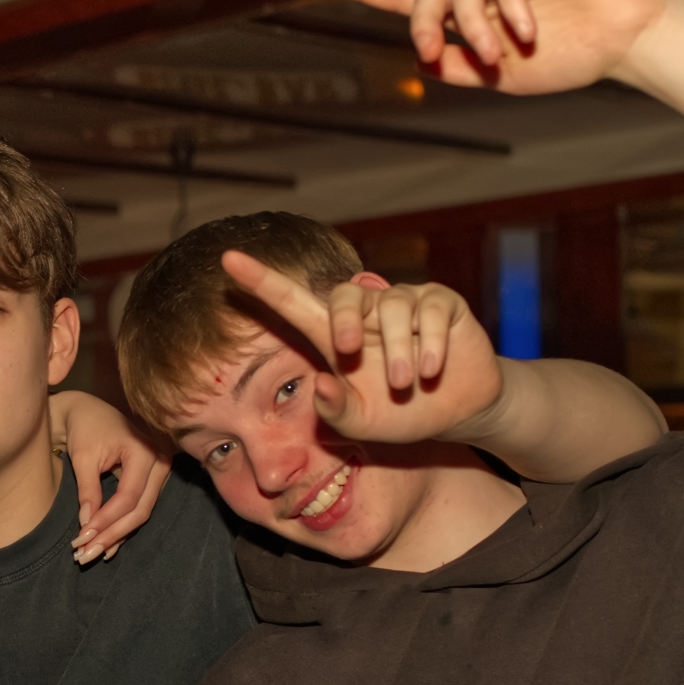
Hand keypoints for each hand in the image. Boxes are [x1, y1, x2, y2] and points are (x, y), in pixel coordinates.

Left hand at [49, 391, 170, 564]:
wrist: (89, 411)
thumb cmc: (85, 428)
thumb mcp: (83, 457)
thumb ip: (88, 490)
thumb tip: (87, 525)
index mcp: (144, 452)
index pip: (128, 496)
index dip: (106, 520)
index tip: (82, 537)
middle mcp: (160, 462)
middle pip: (140, 509)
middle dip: (113, 534)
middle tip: (87, 554)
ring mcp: (161, 472)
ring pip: (142, 512)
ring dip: (118, 535)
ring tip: (93, 553)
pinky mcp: (154, 479)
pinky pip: (141, 507)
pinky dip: (123, 527)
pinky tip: (108, 546)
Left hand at [221, 252, 503, 445]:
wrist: (455, 413)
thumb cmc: (398, 415)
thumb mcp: (362, 424)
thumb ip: (336, 411)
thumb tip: (322, 385)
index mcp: (333, 337)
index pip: (292, 302)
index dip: (261, 281)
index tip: (228, 260)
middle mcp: (366, 313)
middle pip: (343, 293)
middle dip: (343, 319)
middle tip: (347, 351)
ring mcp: (404, 303)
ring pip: (393, 305)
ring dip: (397, 350)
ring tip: (405, 382)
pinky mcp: (441, 302)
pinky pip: (430, 310)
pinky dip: (430, 343)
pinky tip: (432, 370)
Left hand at [321, 0, 668, 95]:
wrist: (619, 44)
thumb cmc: (563, 59)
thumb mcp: (497, 77)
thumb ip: (457, 67)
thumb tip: (420, 59)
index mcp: (463, 16)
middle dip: (424, 25)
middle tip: (433, 50)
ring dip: (475, 26)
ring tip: (499, 54)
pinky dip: (510, 5)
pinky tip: (528, 30)